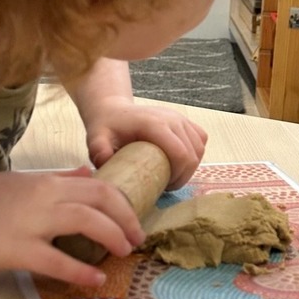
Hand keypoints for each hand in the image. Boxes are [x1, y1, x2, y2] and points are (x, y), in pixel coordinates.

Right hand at [0, 167, 145, 286]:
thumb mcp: (20, 181)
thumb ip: (57, 178)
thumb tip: (87, 173)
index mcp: (45, 181)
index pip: (98, 185)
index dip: (123, 203)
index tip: (132, 219)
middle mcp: (43, 197)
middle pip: (100, 200)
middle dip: (126, 219)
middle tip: (136, 238)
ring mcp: (30, 223)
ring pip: (86, 223)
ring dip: (112, 238)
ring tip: (125, 252)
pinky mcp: (16, 250)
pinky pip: (57, 261)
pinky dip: (81, 271)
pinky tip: (96, 279)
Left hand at [83, 97, 206, 189]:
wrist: (114, 112)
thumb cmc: (106, 128)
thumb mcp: (97, 139)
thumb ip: (99, 151)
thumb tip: (106, 163)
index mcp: (154, 124)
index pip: (181, 154)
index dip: (178, 177)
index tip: (164, 187)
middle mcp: (172, 119)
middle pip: (193, 155)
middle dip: (184, 175)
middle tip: (167, 185)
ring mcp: (180, 118)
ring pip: (199, 149)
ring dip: (190, 167)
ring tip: (173, 176)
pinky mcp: (185, 121)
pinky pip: (201, 140)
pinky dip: (195, 154)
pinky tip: (180, 162)